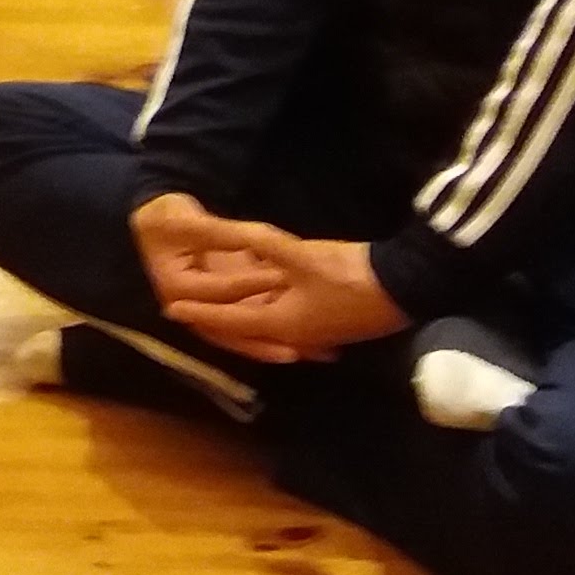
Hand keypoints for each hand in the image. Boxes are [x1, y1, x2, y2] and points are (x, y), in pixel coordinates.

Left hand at [131, 195, 407, 365]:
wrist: (404, 287)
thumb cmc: (347, 274)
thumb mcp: (299, 255)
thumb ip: (264, 246)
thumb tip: (233, 238)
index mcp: (280, 324)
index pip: (229, 320)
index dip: (199, 313)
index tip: (170, 310)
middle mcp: (293, 336)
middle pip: (246, 329)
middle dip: (217, 320)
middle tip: (187, 311)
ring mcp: (315, 335)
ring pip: (269, 327)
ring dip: (244, 318)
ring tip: (219, 307)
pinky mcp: (331, 326)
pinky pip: (289, 324)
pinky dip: (271, 314)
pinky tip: (267, 305)